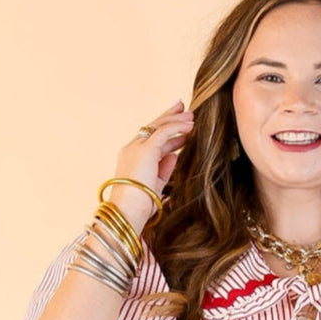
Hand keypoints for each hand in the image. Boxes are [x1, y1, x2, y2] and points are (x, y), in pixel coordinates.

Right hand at [111, 99, 194, 221]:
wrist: (128, 212)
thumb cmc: (139, 206)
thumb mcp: (155, 185)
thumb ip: (164, 170)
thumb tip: (174, 156)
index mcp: (133, 158)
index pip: (150, 139)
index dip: (166, 131)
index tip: (180, 126)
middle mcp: (132, 148)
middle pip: (153, 127)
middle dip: (169, 116)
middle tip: (183, 108)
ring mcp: (137, 147)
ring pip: (158, 126)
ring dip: (176, 120)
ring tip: (192, 116)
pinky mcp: (145, 150)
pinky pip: (164, 132)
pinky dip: (177, 127)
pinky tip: (190, 127)